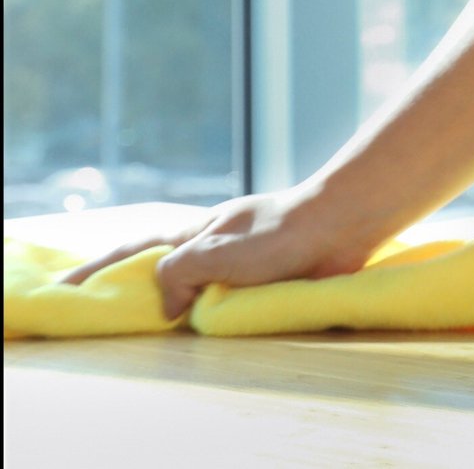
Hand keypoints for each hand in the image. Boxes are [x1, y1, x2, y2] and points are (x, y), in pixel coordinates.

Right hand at [54, 184, 385, 322]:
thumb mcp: (213, 255)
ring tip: (156, 314)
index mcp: (196, 232)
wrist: (344, 222)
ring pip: (199, 274)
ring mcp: (245, 251)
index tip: (66, 288)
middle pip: (165, 259)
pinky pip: (232, 287)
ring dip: (178, 292)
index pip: (136, 250)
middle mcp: (217, 238)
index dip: (100, 269)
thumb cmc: (281, 234)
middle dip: (136, 278)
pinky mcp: (273, 268)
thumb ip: (177, 275)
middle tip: (106, 299)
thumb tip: (171, 307)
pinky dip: (215, 300)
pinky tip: (213, 309)